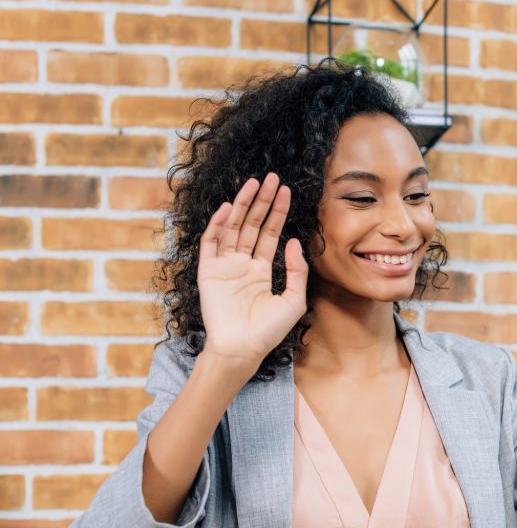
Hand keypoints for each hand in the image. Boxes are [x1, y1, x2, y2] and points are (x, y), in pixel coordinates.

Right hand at [197, 173, 307, 371]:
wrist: (242, 348)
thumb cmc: (269, 330)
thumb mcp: (293, 299)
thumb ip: (296, 271)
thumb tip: (294, 242)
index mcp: (260, 270)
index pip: (270, 234)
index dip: (278, 213)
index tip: (287, 192)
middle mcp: (241, 264)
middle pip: (252, 225)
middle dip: (263, 201)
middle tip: (272, 178)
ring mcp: (224, 266)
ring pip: (233, 227)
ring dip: (243, 205)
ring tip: (254, 183)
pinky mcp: (207, 271)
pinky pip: (212, 242)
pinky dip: (219, 224)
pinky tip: (231, 207)